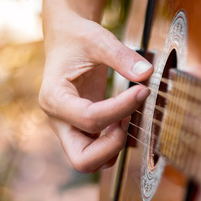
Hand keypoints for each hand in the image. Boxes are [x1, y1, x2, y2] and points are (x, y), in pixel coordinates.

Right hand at [39, 11, 152, 172]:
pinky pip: (98, 153)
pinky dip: (114, 144)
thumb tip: (146, 74)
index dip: (121, 109)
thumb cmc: (78, 38)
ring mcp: (68, 128)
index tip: (143, 91)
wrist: (68, 38)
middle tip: (127, 120)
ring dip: (114, 147)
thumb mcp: (98, 39)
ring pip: (90, 162)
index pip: (90, 119)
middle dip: (112, 146)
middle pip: (82, 160)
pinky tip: (124, 119)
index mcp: (54, 98)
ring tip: (126, 117)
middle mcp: (58, 120)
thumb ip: (122, 56)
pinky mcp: (81, 130)